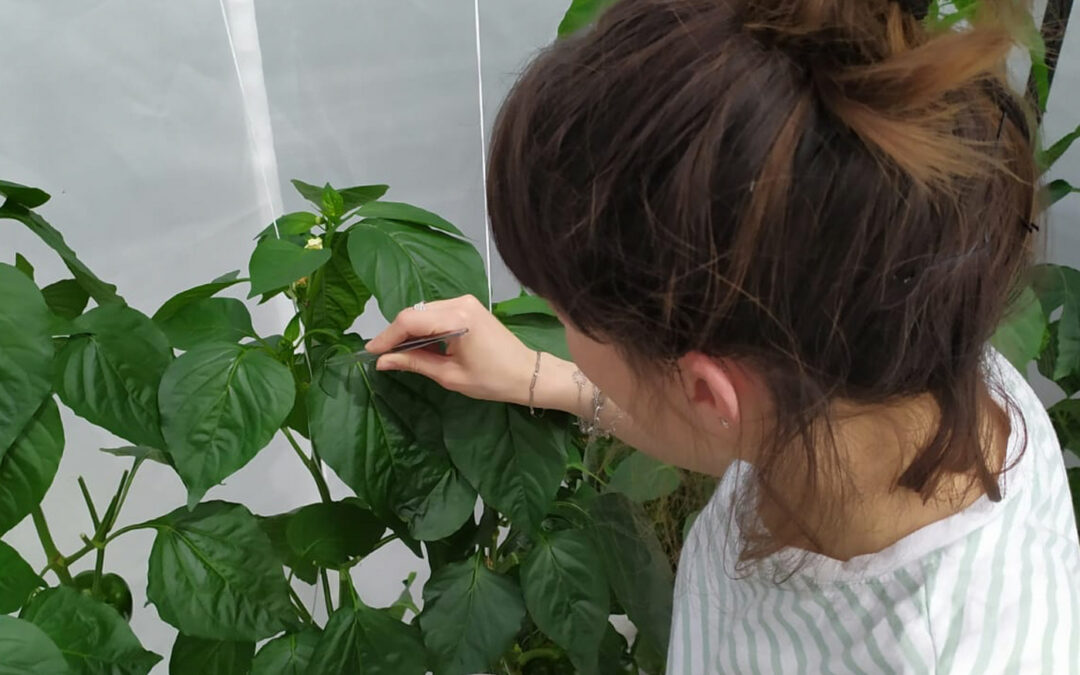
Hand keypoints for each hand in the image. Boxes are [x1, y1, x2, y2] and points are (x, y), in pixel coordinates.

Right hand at [365, 295, 538, 405]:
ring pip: (423, 312)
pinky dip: (424, 327)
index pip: (409, 320)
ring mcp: (465, 301)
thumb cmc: (492, 380)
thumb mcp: (449, 375)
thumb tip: (383, 361)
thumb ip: (414, 363)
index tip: (371, 352)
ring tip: (401, 354)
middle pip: (414, 313)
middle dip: (396, 334)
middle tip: (384, 356)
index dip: (387, 336)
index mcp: (457, 318)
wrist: (526, 373)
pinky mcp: (468, 306)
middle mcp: (460, 303)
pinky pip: (436, 313)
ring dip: (409, 330)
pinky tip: (420, 346)